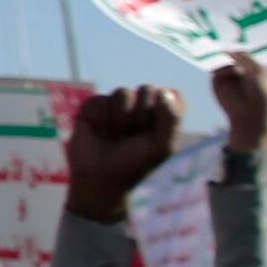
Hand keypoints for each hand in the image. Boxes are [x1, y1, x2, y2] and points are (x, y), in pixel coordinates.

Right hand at [67, 85, 188, 222]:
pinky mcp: (94, 107)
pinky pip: (100, 100)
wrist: (101, 177)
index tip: (158, 132)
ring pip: (123, 92)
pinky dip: (101, 118)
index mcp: (163, 115)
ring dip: (120, 118)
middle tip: (134, 136)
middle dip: (141, 115)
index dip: (166, 109)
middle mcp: (141, 106)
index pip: (172, 94)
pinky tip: (99, 132)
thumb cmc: (136, 165)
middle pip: (147, 89)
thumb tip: (163, 91)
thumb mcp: (162, 146)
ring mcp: (116, 105)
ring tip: (115, 135)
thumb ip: (172, 119)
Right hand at [211, 51, 266, 173]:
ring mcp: (228, 76)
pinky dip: (216, 66)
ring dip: (221, 58)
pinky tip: (218, 65)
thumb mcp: (257, 70)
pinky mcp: (217, 83)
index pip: (243, 54)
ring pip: (222, 61)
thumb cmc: (260, 92)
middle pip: (230, 55)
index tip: (234, 36)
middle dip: (227, 50)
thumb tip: (228, 50)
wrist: (250, 113)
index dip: (239, 48)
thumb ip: (244, 57)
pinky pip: (215, 70)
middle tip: (222, 42)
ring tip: (221, 55)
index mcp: (253, 68)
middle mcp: (239, 71)